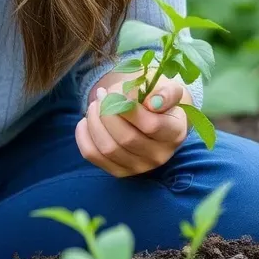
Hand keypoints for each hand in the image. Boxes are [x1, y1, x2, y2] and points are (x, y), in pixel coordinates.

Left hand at [75, 77, 192, 176]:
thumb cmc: (157, 97)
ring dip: (94, 122)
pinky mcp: (120, 171)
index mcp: (175, 133)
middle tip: (102, 95)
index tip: (119, 91)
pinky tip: (85, 121)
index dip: (129, 108)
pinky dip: (84, 137)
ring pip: (108, 149)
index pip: (151, 125)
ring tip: (95, 105)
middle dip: (107, 112)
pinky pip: (94, 156)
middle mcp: (160, 155)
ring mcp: (139, 167)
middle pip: (126, 138)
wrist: (152, 114)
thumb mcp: (168, 88)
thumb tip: (152, 103)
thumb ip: (166, 92)